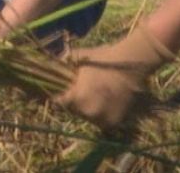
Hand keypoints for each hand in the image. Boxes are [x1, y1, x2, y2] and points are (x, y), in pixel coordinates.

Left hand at [55, 27, 174, 129]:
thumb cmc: (104, 57)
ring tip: (97, 96)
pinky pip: (102, 120)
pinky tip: (108, 100)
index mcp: (77, 98)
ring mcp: (102, 119)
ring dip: (89, 109)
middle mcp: (88, 112)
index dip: (59, 96)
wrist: (132, 62)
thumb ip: (63, 62)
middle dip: (76, 102)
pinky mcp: (114, 122)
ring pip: (88, 117)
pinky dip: (103, 113)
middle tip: (83, 91)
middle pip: (74, 111)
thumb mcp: (80, 56)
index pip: (59, 103)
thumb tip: (47, 64)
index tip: (63, 91)